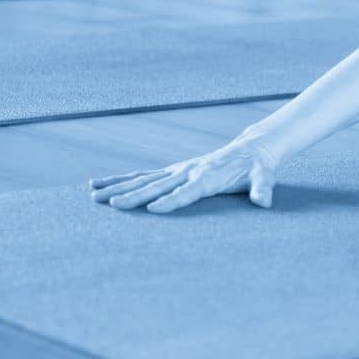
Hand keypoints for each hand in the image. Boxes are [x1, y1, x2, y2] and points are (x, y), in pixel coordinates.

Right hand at [88, 135, 280, 213]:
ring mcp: (178, 170)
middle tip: (112, 205)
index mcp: (208, 176)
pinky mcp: (172, 171)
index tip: (153, 210)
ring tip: (93, 195)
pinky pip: (143, 176)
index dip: (171, 201)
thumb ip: (262, 188)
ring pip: (143, 179)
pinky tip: (100, 185)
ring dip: (118, 187)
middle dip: (134, 196)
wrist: (252, 148)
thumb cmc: (257, 167)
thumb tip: (264, 201)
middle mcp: (188, 171)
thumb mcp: (265, 176)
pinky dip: (122, 180)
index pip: (187, 192)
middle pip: (158, 186)